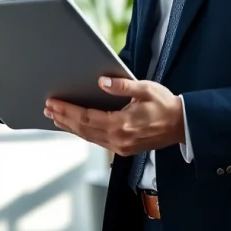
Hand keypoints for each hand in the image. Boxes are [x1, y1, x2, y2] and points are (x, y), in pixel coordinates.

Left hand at [44, 77, 185, 156]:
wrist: (182, 125)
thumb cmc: (166, 105)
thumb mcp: (145, 88)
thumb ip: (122, 85)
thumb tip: (101, 82)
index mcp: (122, 124)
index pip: (86, 117)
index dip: (67, 110)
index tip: (52, 103)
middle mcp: (119, 139)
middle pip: (83, 130)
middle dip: (63, 119)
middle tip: (48, 109)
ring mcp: (121, 147)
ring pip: (88, 137)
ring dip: (70, 127)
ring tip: (55, 117)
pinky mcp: (123, 149)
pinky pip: (97, 141)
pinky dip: (83, 132)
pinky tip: (75, 126)